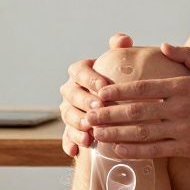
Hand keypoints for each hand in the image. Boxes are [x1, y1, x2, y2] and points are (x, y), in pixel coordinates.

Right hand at [59, 32, 133, 157]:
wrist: (117, 109)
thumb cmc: (119, 82)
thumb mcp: (121, 64)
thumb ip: (120, 50)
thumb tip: (123, 40)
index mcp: (80, 72)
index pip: (79, 71)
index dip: (89, 78)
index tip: (104, 86)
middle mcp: (71, 90)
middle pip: (71, 94)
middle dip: (83, 102)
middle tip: (99, 108)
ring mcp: (68, 111)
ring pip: (67, 116)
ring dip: (77, 123)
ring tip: (90, 130)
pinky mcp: (70, 130)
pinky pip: (65, 137)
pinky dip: (70, 142)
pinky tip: (77, 149)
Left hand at [87, 43, 189, 159]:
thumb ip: (185, 55)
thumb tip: (162, 45)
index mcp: (182, 86)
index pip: (143, 87)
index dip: (118, 91)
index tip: (99, 93)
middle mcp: (180, 108)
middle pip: (136, 111)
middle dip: (109, 114)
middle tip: (89, 115)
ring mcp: (182, 129)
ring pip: (142, 132)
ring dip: (116, 134)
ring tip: (97, 134)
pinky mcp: (186, 147)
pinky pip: (155, 150)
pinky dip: (135, 151)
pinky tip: (118, 150)